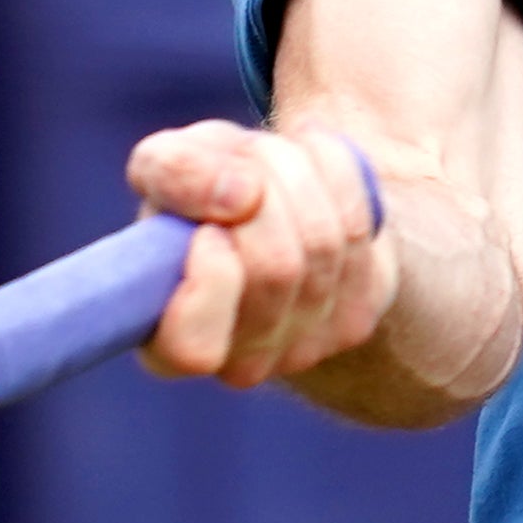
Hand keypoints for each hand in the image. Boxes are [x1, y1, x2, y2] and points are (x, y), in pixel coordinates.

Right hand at [124, 122, 394, 388]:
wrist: (282, 204)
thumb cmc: (206, 191)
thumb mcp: (168, 164)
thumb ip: (172, 172)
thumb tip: (239, 194)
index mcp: (166, 339)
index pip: (192, 347)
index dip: (210, 279)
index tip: (210, 230)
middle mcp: (236, 360)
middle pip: (274, 268)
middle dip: (263, 187)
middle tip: (246, 169)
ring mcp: (303, 349)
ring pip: (321, 242)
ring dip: (299, 173)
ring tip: (276, 162)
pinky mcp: (354, 321)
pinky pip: (356, 227)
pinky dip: (336, 176)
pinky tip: (315, 171)